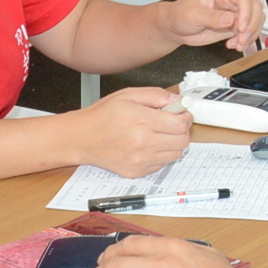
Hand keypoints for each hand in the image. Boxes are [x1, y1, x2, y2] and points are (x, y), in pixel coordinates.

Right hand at [76, 87, 192, 176]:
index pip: (181, 124)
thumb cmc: (102, 115)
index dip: (186, 117)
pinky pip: (161, 164)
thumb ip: (157, 96)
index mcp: (142, 121)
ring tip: (158, 134)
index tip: (182, 113)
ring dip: (172, 143)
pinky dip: (160, 154)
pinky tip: (147, 145)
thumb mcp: (128, 95)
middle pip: (183, 141)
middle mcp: (143, 143)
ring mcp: (140, 160)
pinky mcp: (136, 172)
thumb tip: (179, 101)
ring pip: (175, 154)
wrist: (82, 138)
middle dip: (182, 130)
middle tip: (172, 123)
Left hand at [162, 0, 263, 52]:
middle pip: (254, 8)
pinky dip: (245, 40)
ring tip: (239, 44)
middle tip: (242, 38)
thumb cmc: (180, 14)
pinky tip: (235, 45)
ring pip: (255, 20)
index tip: (240, 26)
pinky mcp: (233, 26)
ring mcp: (233, 14)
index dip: (246, 12)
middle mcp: (230, 1)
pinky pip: (247, 32)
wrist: (176, 28)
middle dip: (251, 25)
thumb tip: (230, 19)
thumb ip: (212, 17)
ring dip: (251, 34)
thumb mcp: (194, 15)